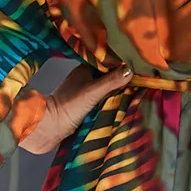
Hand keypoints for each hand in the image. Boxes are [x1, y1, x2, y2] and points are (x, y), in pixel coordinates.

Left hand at [18, 63, 132, 154]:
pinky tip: (123, 104)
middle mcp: (84, 79)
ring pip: (105, 88)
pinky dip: (111, 101)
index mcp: (84, 69)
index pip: (107, 61)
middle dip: (122, 77)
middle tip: (142, 78)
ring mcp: (84, 93)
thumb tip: (130, 69)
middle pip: (108, 75)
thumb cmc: (67, 108)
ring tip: (138, 90)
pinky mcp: (83, 107)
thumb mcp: (92, 92)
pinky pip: (102, 101)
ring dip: (117, 90)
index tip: (138, 64)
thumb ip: (111, 81)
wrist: (47, 129)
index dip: (122, 62)